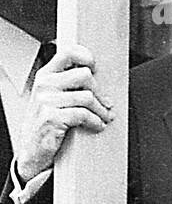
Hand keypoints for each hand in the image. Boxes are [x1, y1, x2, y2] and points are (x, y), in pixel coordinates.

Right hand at [15, 44, 113, 182]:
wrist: (32, 151)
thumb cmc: (46, 123)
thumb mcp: (52, 98)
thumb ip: (67, 84)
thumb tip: (96, 77)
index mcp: (45, 76)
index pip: (67, 53)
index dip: (86, 57)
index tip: (95, 68)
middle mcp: (44, 85)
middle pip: (84, 75)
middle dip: (99, 92)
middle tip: (106, 104)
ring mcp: (46, 101)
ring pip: (87, 97)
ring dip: (101, 110)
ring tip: (104, 117)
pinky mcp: (51, 117)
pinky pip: (83, 114)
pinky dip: (95, 121)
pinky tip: (97, 125)